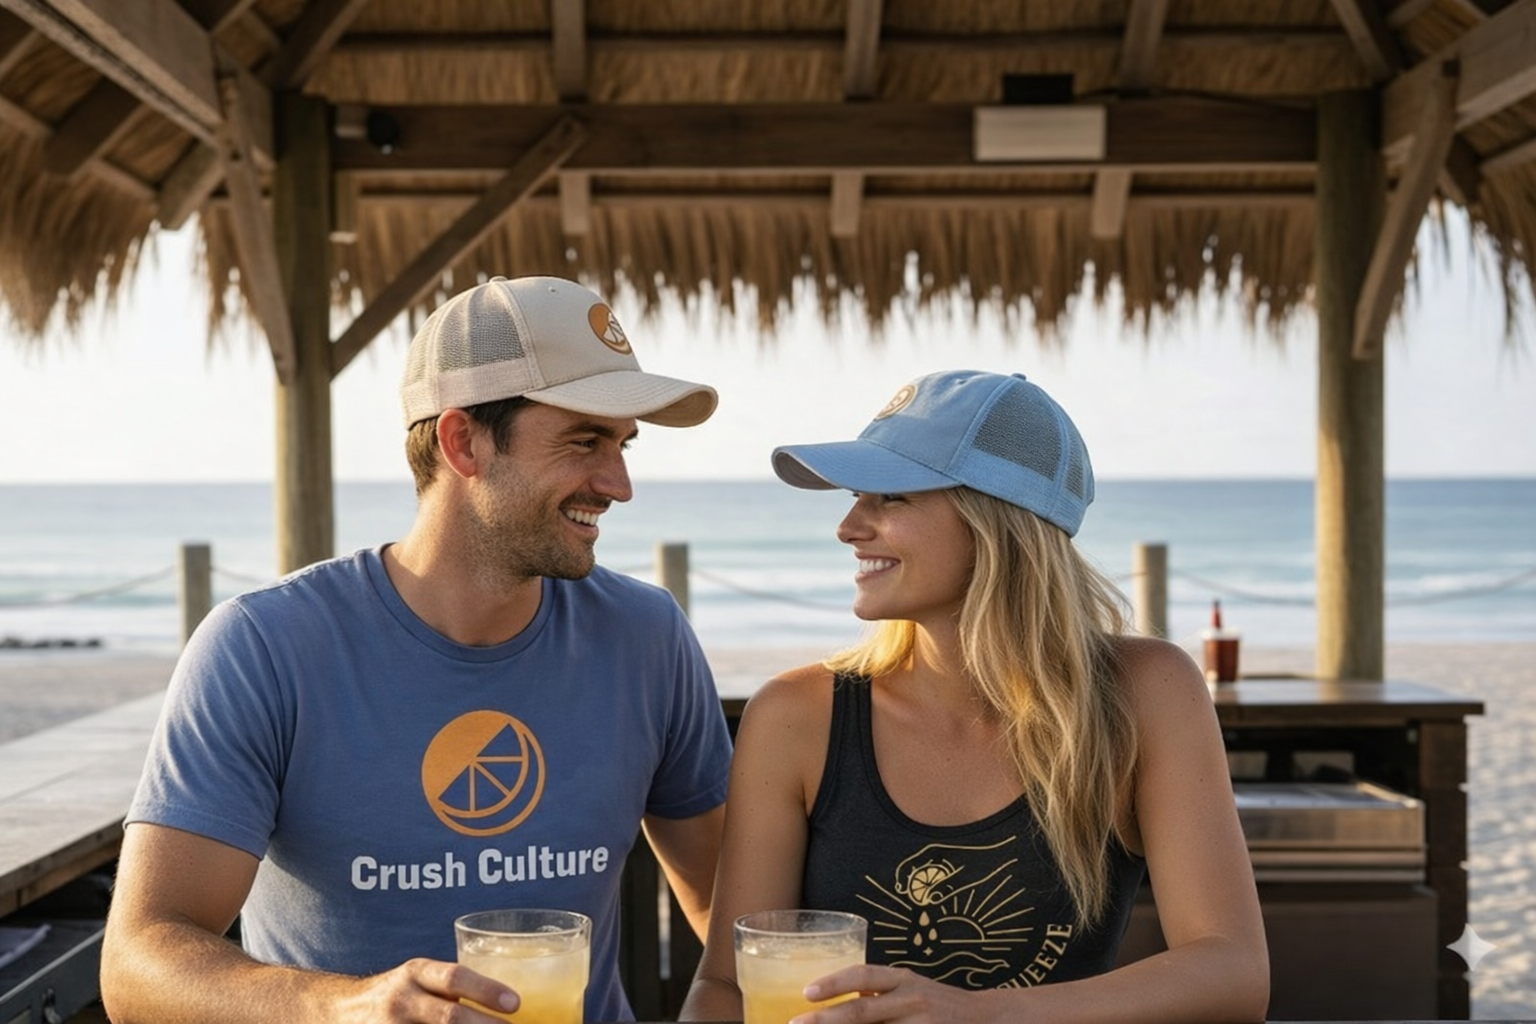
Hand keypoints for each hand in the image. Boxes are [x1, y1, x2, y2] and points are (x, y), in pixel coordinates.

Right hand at [331, 957, 519, 1022]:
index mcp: (416, 973)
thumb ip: (454, 989)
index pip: (454, 978)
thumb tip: (511, 1007)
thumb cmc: (400, 995)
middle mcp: (401, 1001)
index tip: (515, 1003)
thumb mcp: (421, 979)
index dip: (486, 991)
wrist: (341, 1011)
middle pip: (448, 1018)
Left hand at [792, 964, 996, 1023]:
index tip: (806, 993)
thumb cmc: (935, 1005)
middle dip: (827, 1021)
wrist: (986, 1019)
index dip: (834, 983)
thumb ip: (877, 998)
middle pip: (863, 1012)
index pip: (863, 976)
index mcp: (902, 980)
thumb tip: (830, 1010)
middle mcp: (911, 999)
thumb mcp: (909, 991)